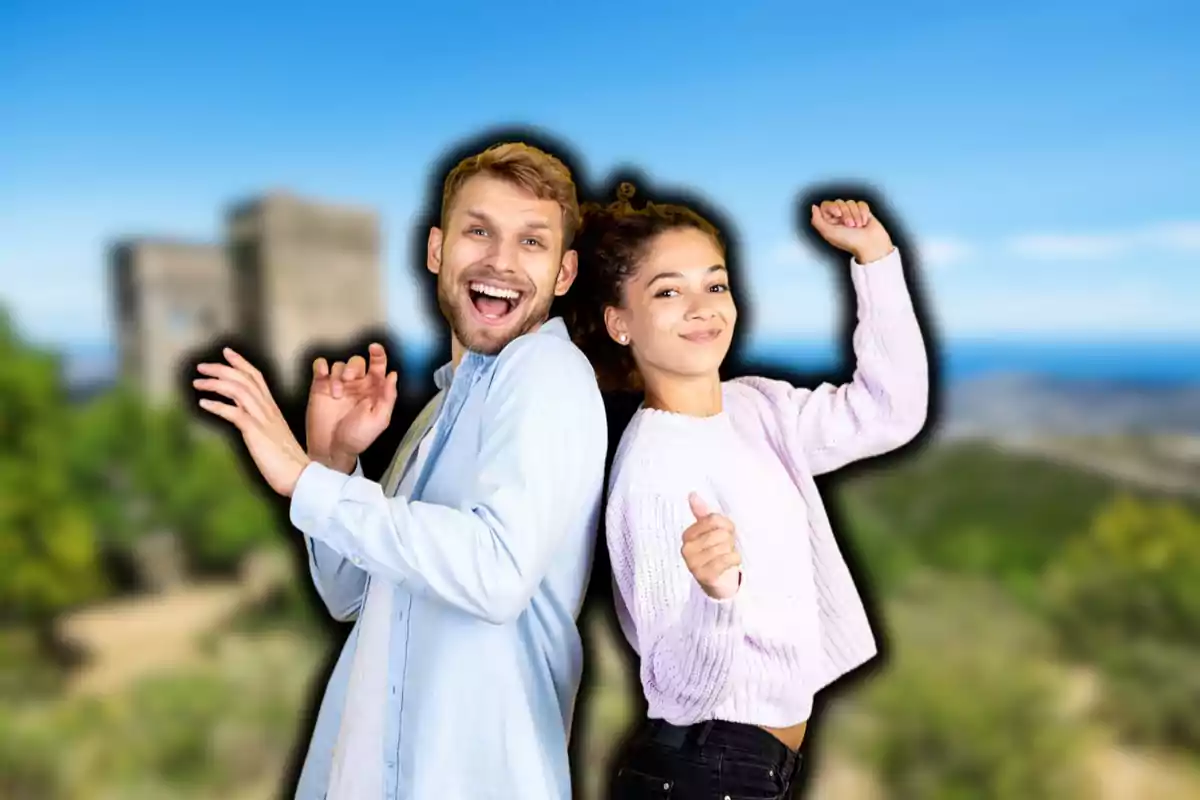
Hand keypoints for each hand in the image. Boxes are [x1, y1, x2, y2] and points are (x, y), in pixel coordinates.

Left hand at [194, 348, 311, 496]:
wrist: (300, 475)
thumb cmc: (288, 462)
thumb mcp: (274, 437)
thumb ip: (262, 426)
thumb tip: (247, 424)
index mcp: (272, 409)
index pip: (257, 377)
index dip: (241, 363)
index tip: (226, 352)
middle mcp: (268, 409)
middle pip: (244, 378)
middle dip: (221, 368)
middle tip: (202, 366)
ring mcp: (262, 419)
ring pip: (238, 390)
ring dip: (215, 383)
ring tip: (198, 383)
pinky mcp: (255, 432)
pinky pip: (234, 413)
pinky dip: (217, 405)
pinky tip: (203, 404)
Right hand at [307, 343, 397, 472]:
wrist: (332, 449)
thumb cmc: (357, 437)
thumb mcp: (379, 420)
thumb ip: (388, 396)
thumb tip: (393, 375)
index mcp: (373, 390)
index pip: (377, 365)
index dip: (378, 354)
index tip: (375, 348)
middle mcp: (356, 385)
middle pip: (357, 361)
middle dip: (354, 367)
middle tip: (350, 381)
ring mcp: (337, 385)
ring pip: (339, 364)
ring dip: (338, 374)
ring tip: (336, 393)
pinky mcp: (320, 387)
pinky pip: (320, 366)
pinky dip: (321, 366)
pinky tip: (323, 376)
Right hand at [681, 493, 741, 599]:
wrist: (722, 583)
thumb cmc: (718, 554)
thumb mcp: (712, 532)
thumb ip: (703, 514)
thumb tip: (692, 494)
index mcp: (688, 535)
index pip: (713, 519)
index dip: (726, 526)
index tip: (726, 534)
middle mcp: (686, 549)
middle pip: (720, 533)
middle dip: (730, 541)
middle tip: (727, 549)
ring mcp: (693, 564)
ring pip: (724, 546)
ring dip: (732, 551)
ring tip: (728, 557)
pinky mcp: (704, 576)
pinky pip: (726, 559)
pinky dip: (734, 560)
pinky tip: (732, 563)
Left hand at [810, 199, 893, 264]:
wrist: (871, 244)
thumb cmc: (850, 241)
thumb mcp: (828, 233)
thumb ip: (817, 220)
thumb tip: (814, 207)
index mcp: (829, 222)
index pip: (826, 205)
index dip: (833, 207)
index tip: (838, 215)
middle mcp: (839, 217)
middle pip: (839, 202)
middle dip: (846, 213)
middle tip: (850, 225)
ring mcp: (851, 214)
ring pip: (851, 202)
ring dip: (855, 215)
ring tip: (858, 226)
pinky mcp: (863, 211)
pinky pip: (861, 204)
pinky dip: (863, 212)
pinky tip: (864, 222)